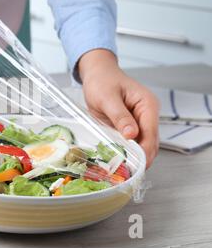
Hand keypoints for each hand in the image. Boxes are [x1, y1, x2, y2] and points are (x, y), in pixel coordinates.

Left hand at [78, 49, 159, 167]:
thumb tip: (132, 135)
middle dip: (141, 158)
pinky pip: (130, 142)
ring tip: (122, 170)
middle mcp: (147, 114)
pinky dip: (125, 151)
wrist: (96, 74)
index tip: (136, 165)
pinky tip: (118, 160)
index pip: (151, 133)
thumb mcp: (107, 97)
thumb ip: (120, 116)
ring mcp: (140, 121)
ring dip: (133, 157)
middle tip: (128, 173)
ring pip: (141, 145)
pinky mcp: (130, 126)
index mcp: (147, 105)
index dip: (145, 151)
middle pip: (150, 142)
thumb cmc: (102, 81)